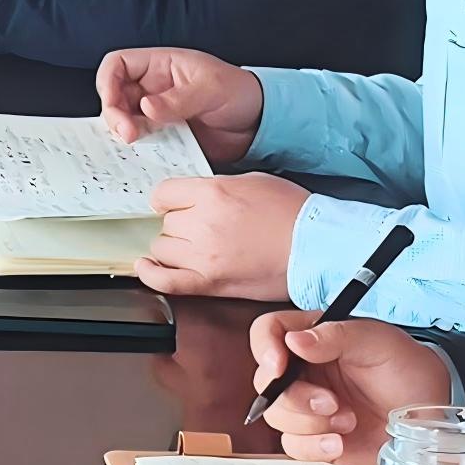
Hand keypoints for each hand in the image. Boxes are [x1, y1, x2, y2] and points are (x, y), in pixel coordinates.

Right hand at [94, 46, 264, 162]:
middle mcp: (152, 88)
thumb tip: (145, 107)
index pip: (118, 64)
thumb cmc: (240, 93)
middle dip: (114, 115)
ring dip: (125, 134)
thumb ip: (178, 99)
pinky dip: (139, 150)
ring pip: (124, 121)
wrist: (259, 124)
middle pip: (114, 96)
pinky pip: (143, 143)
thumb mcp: (211, 89)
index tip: (112, 101)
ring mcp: (156, 114)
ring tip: (137, 144)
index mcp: (161, 66)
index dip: (108, 81)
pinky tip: (145, 156)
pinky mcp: (164, 136)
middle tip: (128, 133)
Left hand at [136, 171, 307, 299]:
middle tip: (206, 228)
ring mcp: (203, 256)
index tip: (178, 204)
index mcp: (212, 193)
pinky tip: (148, 266)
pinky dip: (151, 273)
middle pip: (167, 222)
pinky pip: (164, 280)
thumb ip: (215, 187)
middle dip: (182, 223)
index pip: (164, 193)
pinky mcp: (210, 282)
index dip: (171, 199)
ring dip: (176, 247)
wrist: (316, 248)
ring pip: (163, 247)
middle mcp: (202, 223)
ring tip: (199, 247)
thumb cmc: (293, 213)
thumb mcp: (251, 181)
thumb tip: (193, 196)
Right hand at [245, 306, 449, 461]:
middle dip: (297, 398)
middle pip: (266, 382)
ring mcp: (307, 405)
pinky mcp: (315, 436)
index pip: (269, 331)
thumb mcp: (378, 341)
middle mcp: (304, 371)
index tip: (279, 366)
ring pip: (276, 415)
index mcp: (314, 338)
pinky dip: (313, 446)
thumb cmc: (407, 370)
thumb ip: (336, 336)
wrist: (428, 414)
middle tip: (331, 403)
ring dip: (310, 423)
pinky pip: (292, 445)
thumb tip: (293, 341)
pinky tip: (339, 442)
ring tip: (348, 420)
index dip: (265, 347)